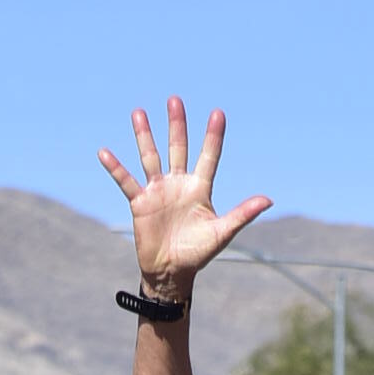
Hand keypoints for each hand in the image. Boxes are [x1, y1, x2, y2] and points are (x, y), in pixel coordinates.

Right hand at [97, 97, 270, 295]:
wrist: (171, 273)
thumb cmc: (198, 254)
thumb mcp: (222, 233)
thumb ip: (242, 214)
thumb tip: (268, 200)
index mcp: (199, 188)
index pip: (209, 156)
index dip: (213, 136)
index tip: (218, 113)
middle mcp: (178, 184)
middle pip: (177, 148)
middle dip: (176, 125)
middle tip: (175, 100)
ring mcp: (158, 191)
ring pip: (150, 157)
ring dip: (144, 135)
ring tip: (139, 113)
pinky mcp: (140, 203)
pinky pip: (126, 181)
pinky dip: (115, 168)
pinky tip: (105, 152)